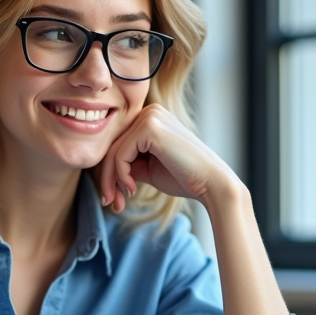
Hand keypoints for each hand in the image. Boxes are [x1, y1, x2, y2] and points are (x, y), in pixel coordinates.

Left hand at [98, 103, 240, 212]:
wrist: (211, 183)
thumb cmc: (184, 177)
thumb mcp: (148, 168)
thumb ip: (128, 164)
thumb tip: (104, 171)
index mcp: (150, 118)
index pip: (119, 144)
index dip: (111, 172)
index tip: (112, 197)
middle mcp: (149, 111)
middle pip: (113, 146)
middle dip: (108, 178)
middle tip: (110, 202)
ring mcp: (150, 117)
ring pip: (113, 152)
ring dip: (111, 181)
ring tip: (118, 201)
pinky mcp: (150, 127)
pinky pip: (121, 155)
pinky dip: (121, 176)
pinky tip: (132, 189)